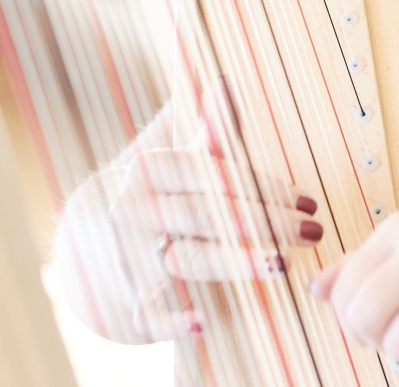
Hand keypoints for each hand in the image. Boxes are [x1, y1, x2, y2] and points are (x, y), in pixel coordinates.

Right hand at [104, 81, 323, 338]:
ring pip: (190, 259)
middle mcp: (136, 210)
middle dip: (265, 223)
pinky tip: (201, 322)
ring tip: (281, 264)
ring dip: (236, 263)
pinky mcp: (129, 299)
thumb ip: (205, 119)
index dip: (263, 187)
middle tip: (311, 230)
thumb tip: (224, 77)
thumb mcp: (172, 146)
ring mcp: (131, 256)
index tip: (305, 199)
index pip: (215, 175)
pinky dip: (171, 321)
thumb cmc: (151, 184)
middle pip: (209, 215)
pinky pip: (149, 314)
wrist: (87, 235)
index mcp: (149, 168)